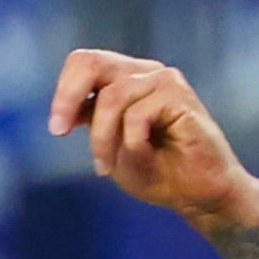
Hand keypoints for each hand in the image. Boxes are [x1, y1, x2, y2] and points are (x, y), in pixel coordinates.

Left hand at [50, 49, 258, 226]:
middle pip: (92, 62)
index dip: (64, 92)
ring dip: (103, 139)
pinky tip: (146, 158)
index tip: (58, 129)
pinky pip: (137, 117)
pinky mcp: (180, 97)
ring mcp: (164, 81)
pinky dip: (132, 146)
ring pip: (111, 98)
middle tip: (59, 130)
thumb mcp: (112, 146)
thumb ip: (93, 121)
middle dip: (68, 97)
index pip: (85, 63)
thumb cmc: (159, 172)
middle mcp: (145, 72)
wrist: (200, 195)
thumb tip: (66, 108)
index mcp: (127, 78)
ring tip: (109, 167)